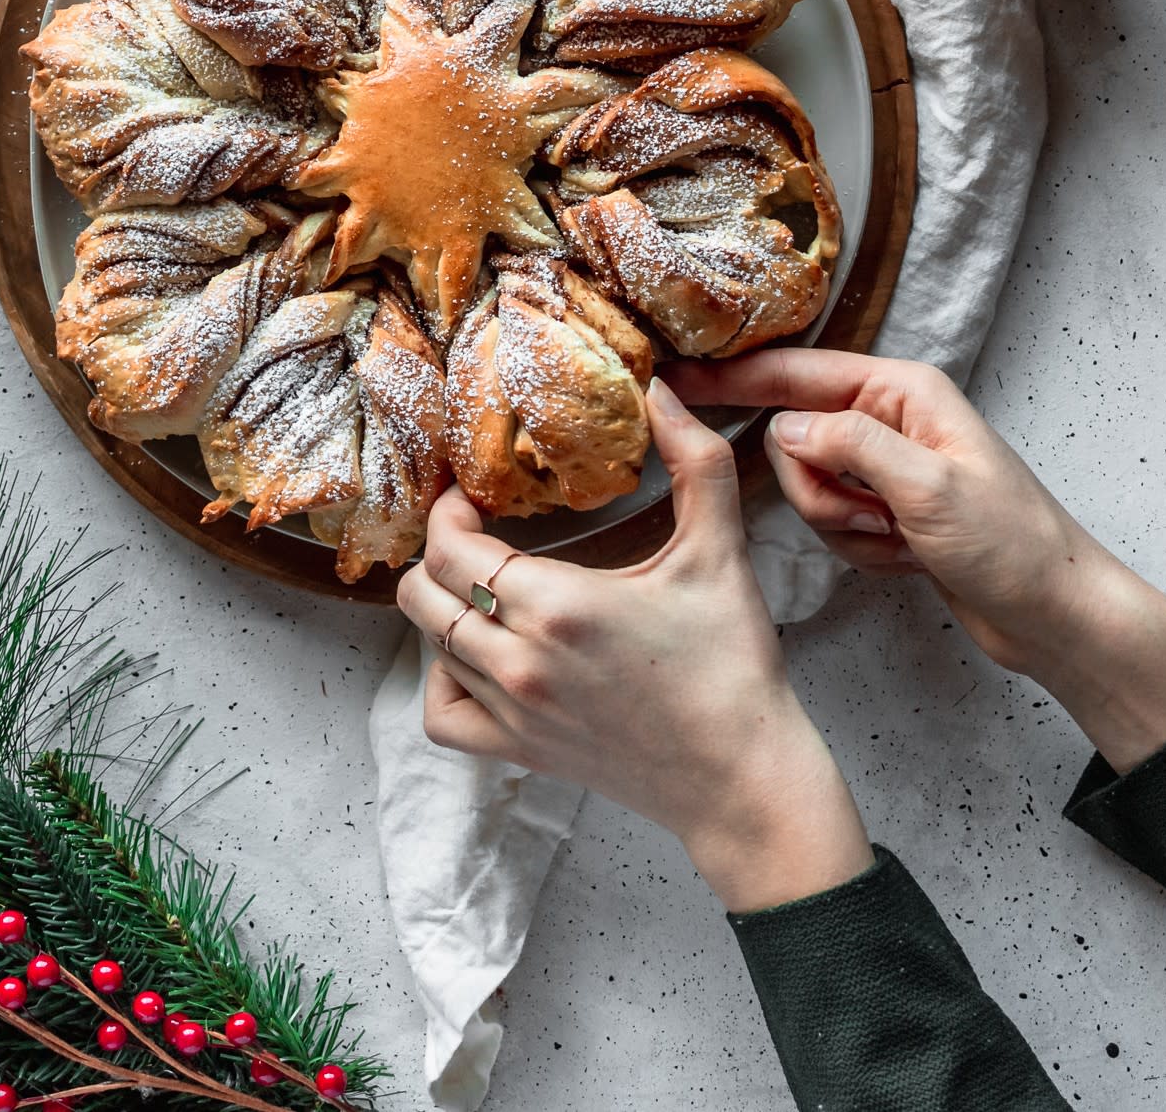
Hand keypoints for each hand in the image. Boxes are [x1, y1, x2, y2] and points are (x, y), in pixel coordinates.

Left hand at [397, 379, 872, 910]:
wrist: (743, 776)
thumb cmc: (733, 663)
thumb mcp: (720, 550)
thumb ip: (694, 460)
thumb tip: (662, 389)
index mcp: (558, 605)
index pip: (450, 546)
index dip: (448, 510)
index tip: (471, 493)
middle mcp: (519, 662)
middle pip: (423, 593)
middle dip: (437, 551)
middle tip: (472, 530)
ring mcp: (513, 713)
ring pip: (427, 647)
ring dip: (442, 606)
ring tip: (479, 581)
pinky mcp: (519, 752)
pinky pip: (441, 716)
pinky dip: (442, 680)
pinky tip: (478, 655)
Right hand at [670, 348, 1165, 773]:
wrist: (1054, 614)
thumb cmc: (1011, 544)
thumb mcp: (928, 488)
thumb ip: (849, 445)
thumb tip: (784, 427)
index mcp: (901, 390)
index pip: (794, 372)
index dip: (734, 378)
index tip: (674, 380)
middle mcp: (887, 418)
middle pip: (793, 438)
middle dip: (821, 490)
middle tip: (873, 518)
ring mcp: (883, 465)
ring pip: (806, 486)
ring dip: (844, 525)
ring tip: (900, 541)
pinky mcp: (883, 509)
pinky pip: (830, 522)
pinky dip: (860, 548)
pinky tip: (907, 558)